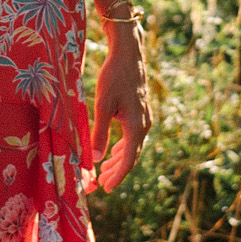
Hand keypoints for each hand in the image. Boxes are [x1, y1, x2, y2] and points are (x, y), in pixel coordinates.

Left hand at [90, 27, 150, 192]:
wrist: (127, 53)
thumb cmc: (113, 76)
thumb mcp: (102, 104)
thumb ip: (99, 132)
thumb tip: (95, 159)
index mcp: (136, 126)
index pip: (128, 160)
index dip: (118, 176)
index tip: (106, 188)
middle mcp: (144, 124)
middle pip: (132, 155)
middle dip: (117, 171)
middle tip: (103, 183)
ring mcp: (144, 117)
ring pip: (133, 146)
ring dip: (119, 159)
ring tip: (105, 170)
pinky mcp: (141, 110)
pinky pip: (133, 136)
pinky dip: (123, 146)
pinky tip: (114, 150)